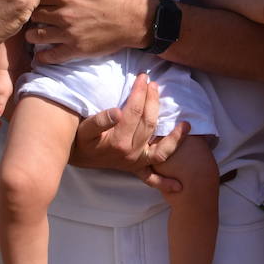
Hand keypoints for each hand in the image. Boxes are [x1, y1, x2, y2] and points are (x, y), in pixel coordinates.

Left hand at [25, 0, 151, 63]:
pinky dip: (43, 56)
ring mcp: (68, 34)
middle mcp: (63, 15)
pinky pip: (52, 56)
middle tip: (35, 13)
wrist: (136, 18)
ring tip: (37, 31)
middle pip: (34, 14)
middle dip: (32, 12)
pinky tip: (41, 54)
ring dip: (33, 33)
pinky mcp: (76, 50)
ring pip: (37, 36)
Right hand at [69, 73, 186, 191]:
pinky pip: (152, 178)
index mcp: (118, 141)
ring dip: (175, 139)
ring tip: (187, 125)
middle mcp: (130, 154)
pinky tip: (178, 186)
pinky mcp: (135, 169)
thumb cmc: (81, 139)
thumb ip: (100, 120)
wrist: (76, 155)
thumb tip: (118, 112)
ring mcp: (135, 163)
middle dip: (153, 101)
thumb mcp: (85, 128)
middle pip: (149, 124)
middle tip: (154, 84)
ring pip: (161, 151)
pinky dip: (165, 183)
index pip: (134, 111)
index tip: (142, 77)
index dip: (140, 92)